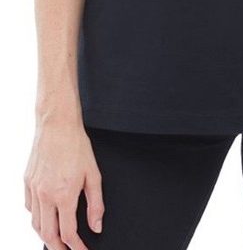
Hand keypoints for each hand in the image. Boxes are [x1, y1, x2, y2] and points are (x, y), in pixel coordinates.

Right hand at [24, 115, 104, 249]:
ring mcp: (34, 189)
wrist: (57, 124)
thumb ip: (96, 204)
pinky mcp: (27, 181)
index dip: (76, 247)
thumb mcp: (93, 174)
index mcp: (64, 195)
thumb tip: (96, 226)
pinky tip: (45, 216)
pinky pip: (29, 208)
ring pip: (36, 224)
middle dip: (59, 248)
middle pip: (48, 235)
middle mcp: (46, 195)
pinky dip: (36, 217)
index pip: (68, 233)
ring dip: (46, 236)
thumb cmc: (76, 145)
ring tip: (57, 239)